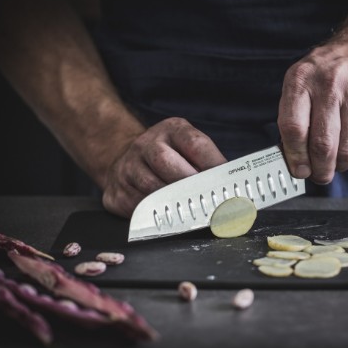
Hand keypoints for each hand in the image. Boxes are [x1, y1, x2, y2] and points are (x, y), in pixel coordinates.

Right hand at [101, 117, 226, 217]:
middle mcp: (146, 144)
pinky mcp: (117, 192)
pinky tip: (170, 217)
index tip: (227, 184)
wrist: (125, 160)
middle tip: (208, 201)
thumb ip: (207, 162)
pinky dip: (157, 214)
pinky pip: (139, 207)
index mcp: (171, 130)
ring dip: (175, 202)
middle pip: (166, 162)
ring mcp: (127, 167)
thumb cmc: (168, 157)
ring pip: (152, 187)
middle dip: (190, 184)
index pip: (195, 144)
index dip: (213, 165)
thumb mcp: (187, 148)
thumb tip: (230, 186)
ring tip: (192, 212)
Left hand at [278, 33, 347, 183]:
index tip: (298, 170)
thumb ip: (293, 114)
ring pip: (346, 151)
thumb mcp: (302, 79)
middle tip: (319, 176)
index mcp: (301, 80)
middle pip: (322, 145)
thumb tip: (291, 157)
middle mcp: (329, 86)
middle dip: (320, 170)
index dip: (295, 157)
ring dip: (340, 166)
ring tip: (337, 164)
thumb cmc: (329, 69)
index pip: (293, 128)